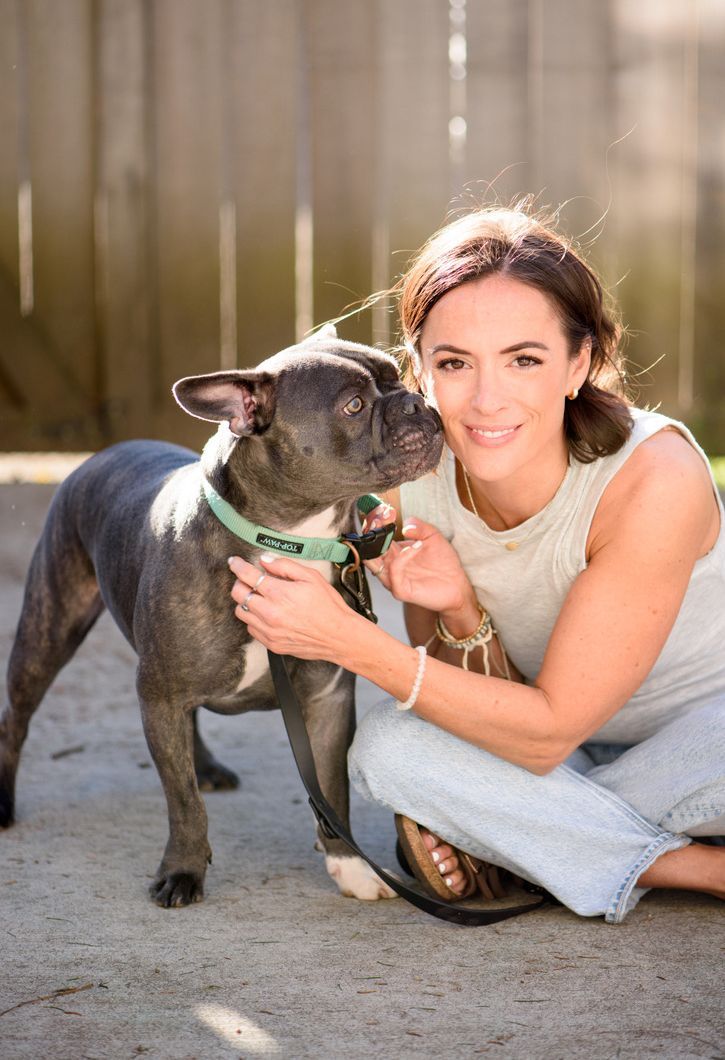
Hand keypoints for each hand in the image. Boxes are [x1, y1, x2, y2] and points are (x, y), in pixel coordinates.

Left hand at [228, 553, 354, 661]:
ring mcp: (269, 631)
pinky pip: (251, 628)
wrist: (339, 636)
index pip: (247, 576)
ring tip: (258, 597)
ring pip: (240, 612)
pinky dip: (254, 618)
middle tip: (246, 579)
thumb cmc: (328, 606)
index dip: (237, 566)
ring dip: (245, 601)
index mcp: (280, 594)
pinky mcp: (271, 644)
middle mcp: (271, 613)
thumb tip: (265, 561)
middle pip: (238, 594)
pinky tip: (266, 613)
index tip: (234, 562)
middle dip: (239, 582)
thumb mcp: (311, 577)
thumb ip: (285, 566)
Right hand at [363, 506, 474, 617]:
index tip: (387, 510)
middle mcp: (390, 565)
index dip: (377, 522)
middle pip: (368, 548)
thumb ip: (420, 527)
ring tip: (393, 529)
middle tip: (384, 517)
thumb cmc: (444, 564)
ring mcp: (393, 578)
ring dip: (381, 543)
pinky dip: (402, 557)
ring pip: (373, 561)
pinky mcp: (401, 590)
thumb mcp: (433, 537)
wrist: (457, 586)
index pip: (376, 537)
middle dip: (372, 530)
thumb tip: (405, 525)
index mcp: (394, 552)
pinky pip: (393, 572)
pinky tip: (417, 546)